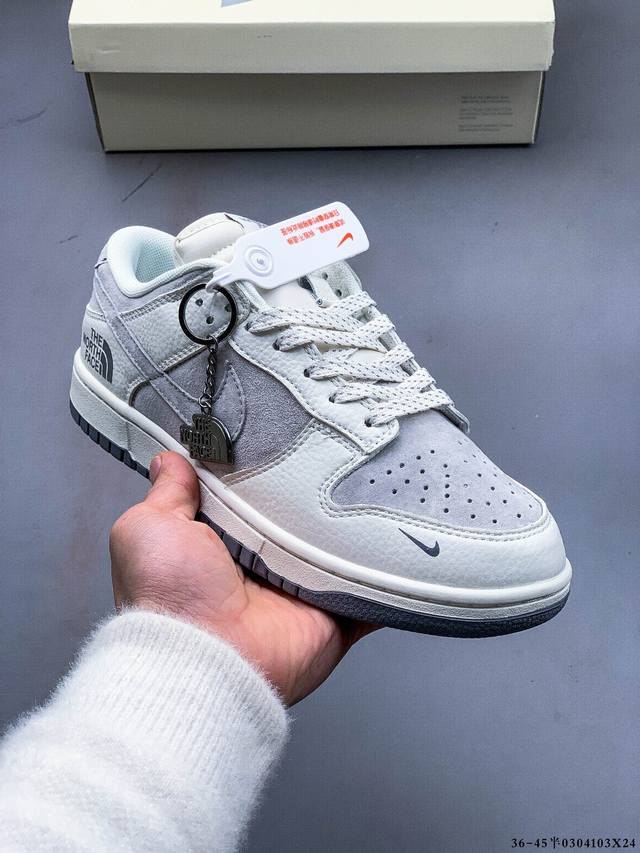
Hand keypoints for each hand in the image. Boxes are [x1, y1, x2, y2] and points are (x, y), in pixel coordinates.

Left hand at [109, 452, 376, 704]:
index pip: (253, 493)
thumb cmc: (168, 597)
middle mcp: (266, 565)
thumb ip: (168, 493)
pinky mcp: (338, 612)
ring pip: (342, 544)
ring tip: (382, 475)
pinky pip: (376, 588)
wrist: (203, 659)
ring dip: (361, 520)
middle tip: (343, 444)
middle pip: (303, 515)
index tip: (287, 426)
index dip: (266, 464)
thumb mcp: (148, 528)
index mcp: (224, 542)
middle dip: (319, 487)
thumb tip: (171, 460)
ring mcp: (305, 589)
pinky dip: (393, 571)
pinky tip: (411, 535)